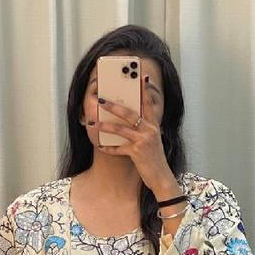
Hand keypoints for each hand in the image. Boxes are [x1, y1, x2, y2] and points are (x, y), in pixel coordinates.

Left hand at [95, 75, 180, 199]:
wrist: (161, 177)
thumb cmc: (154, 159)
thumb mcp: (153, 141)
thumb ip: (144, 130)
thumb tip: (130, 122)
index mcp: (154, 125)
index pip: (149, 103)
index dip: (145, 90)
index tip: (141, 76)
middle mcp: (149, 130)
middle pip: (130, 113)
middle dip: (114, 106)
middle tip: (102, 100)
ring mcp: (143, 141)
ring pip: (121, 129)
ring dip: (105, 125)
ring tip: (94, 121)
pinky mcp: (136, 153)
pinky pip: (118, 148)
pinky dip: (108, 148)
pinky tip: (100, 146)